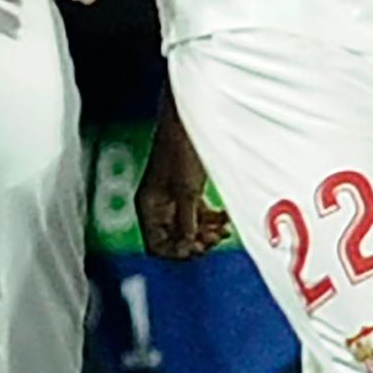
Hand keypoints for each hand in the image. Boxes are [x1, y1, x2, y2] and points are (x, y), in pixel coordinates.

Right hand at [138, 97, 231, 257]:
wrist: (190, 121)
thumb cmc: (182, 150)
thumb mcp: (186, 191)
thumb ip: (186, 221)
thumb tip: (188, 244)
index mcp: (148, 206)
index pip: (156, 245)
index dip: (177, 252)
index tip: (197, 248)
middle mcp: (157, 205)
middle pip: (173, 239)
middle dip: (195, 242)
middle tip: (215, 238)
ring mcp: (171, 197)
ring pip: (187, 228)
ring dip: (206, 233)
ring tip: (224, 227)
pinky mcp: (185, 189)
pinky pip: (196, 215)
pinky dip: (210, 219)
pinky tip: (224, 217)